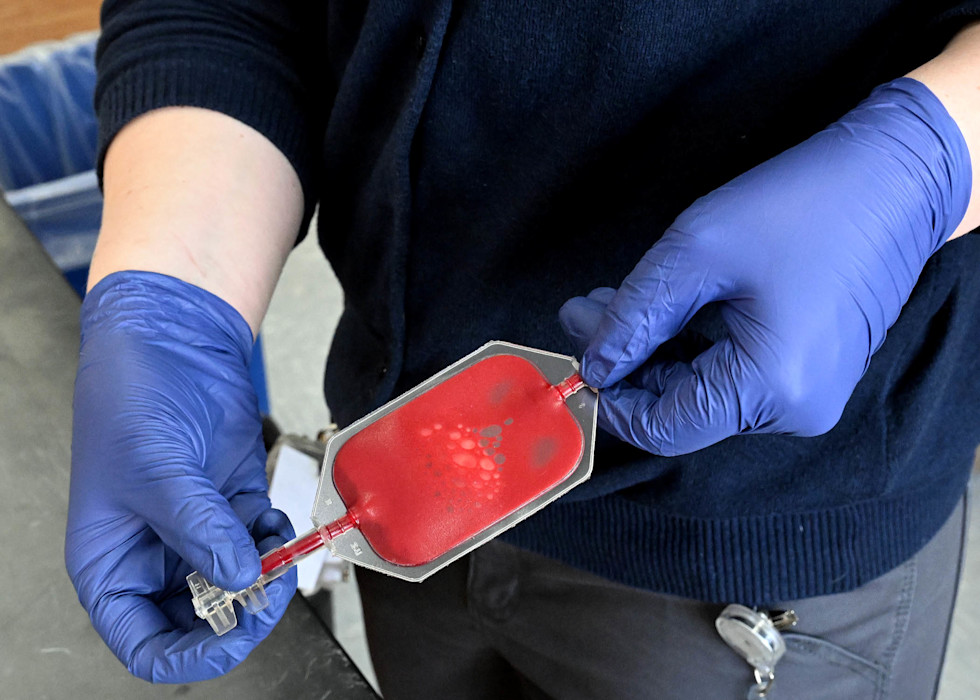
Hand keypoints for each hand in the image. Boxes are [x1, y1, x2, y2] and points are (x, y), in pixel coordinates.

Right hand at [66, 271, 296, 681]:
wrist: (170, 341)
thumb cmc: (129, 397)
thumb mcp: (156, 470)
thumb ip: (199, 529)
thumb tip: (240, 576)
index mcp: (110, 563)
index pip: (145, 643)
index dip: (188, 655)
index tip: (231, 634)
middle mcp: (153, 553)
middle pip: (200, 618)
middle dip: (239, 612)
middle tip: (267, 590)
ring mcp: (196, 528)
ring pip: (237, 582)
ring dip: (264, 575)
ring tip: (276, 550)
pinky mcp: (231, 501)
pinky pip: (260, 542)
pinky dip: (276, 541)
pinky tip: (276, 520)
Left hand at [561, 78, 970, 455]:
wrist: (899, 176)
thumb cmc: (806, 204)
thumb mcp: (697, 254)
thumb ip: (635, 317)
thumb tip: (594, 361)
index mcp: (771, 388)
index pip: (663, 427)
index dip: (611, 399)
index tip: (575, 358)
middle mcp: (795, 408)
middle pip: (681, 408)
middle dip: (627, 362)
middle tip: (584, 312)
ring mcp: (809, 392)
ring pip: (704, 390)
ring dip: (655, 350)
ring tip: (612, 302)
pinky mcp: (812, 370)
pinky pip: (735, 374)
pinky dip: (692, 346)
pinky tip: (661, 309)